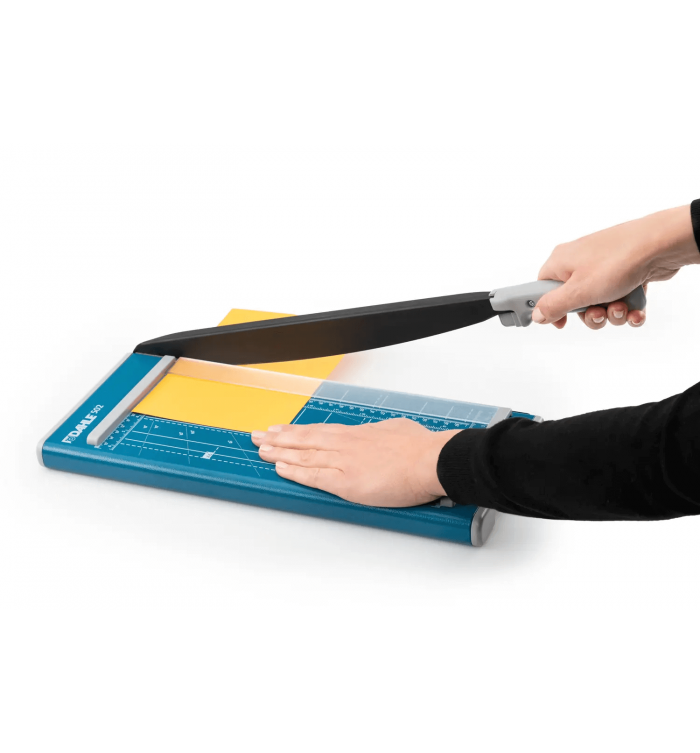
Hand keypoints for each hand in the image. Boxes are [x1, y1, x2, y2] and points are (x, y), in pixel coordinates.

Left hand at [251, 419, 459, 506]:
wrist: (428, 460)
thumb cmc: (419, 447)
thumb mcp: (397, 429)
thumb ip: (382, 433)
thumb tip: (381, 433)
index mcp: (357, 434)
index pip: (319, 431)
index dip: (297, 431)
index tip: (281, 429)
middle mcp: (345, 445)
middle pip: (304, 439)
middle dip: (278, 438)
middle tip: (258, 436)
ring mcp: (343, 462)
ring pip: (304, 456)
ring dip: (280, 453)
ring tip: (261, 450)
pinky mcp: (346, 482)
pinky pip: (314, 477)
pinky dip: (295, 473)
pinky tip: (281, 469)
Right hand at [533, 204, 698, 329]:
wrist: (662, 245)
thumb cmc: (618, 260)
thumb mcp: (578, 291)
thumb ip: (553, 306)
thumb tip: (537, 315)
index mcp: (561, 261)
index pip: (542, 289)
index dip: (549, 308)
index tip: (559, 322)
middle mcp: (580, 263)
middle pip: (575, 302)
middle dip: (590, 315)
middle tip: (599, 312)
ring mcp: (604, 268)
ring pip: (600, 304)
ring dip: (612, 314)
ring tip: (622, 306)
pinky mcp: (626, 273)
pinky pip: (620, 299)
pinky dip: (628, 309)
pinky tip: (635, 310)